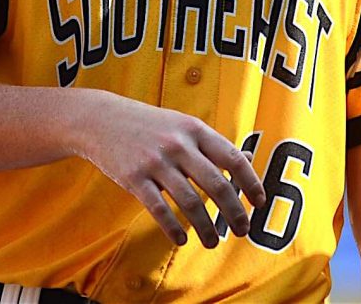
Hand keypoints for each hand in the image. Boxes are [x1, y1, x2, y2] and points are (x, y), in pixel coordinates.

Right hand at [70, 91, 265, 248]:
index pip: (232, 158)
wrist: (101, 119)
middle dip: (234, 213)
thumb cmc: (149, 125)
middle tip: (242, 230)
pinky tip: (182, 239)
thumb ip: (211, 144)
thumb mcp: (182, 124)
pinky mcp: (134, 178)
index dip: (250, 182)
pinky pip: (159, 210)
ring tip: (213, 242)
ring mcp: (155, 161)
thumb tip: (245, 160)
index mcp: (194, 129)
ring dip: (206, 227)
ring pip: (190, 202)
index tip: (259, 202)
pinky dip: (174, 229)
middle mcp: (178, 144)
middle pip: (216, 184)